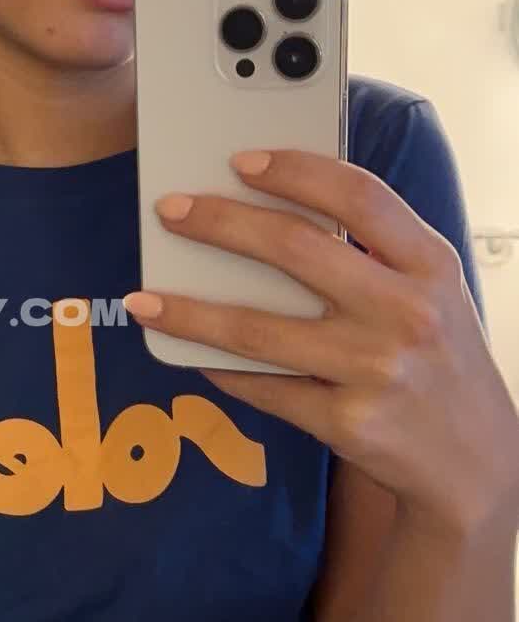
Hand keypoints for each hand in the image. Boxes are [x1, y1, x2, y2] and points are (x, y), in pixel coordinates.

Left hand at [123, 147, 518, 532]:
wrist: (475, 461)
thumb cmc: (439, 358)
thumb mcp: (432, 291)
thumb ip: (375, 250)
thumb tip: (272, 209)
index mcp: (431, 265)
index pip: (358, 197)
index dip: (295, 171)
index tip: (241, 160)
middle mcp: (407, 313)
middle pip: (296, 249)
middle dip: (220, 223)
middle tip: (171, 210)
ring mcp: (375, 371)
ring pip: (258, 330)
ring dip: (189, 311)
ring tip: (145, 298)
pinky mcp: (347, 423)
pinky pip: (263, 388)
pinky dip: (218, 368)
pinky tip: (187, 353)